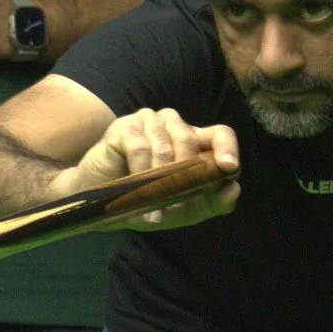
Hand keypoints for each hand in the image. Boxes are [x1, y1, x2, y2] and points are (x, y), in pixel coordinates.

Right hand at [54, 108, 241, 230]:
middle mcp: (171, 125)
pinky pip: (140, 147)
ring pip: (166, 145)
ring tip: (155, 207)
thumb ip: (210, 202)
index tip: (229, 167)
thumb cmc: (142, 201)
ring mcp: (147, 122)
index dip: (227, 147)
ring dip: (162, 181)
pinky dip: (141, 174)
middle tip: (178, 206)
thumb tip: (234, 189)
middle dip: (185, 177)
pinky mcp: (123, 127)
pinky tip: (136, 193)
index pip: (220, 133)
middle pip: (190, 140)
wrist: (98, 204)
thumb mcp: (181, 209)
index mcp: (191, 141)